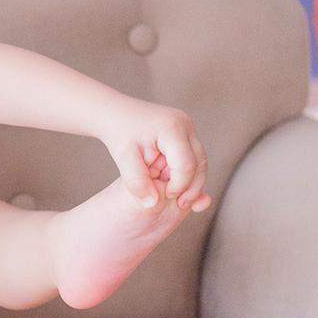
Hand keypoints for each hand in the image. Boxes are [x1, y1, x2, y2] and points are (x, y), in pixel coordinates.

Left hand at [98, 96, 211, 210]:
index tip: (166, 196)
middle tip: (180, 204)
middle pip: (200, 162)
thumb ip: (136, 181)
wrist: (117, 112)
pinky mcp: (186, 133)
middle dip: (192, 186)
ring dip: (192, 181)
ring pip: (201, 160)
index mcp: (171, 128)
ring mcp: (188, 127)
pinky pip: (194, 156)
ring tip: (177, 197)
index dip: (179, 186)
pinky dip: (188, 172)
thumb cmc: (119, 133)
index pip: (186, 164)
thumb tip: (151, 204)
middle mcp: (185, 125)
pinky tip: (173, 183)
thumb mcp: (123, 158)